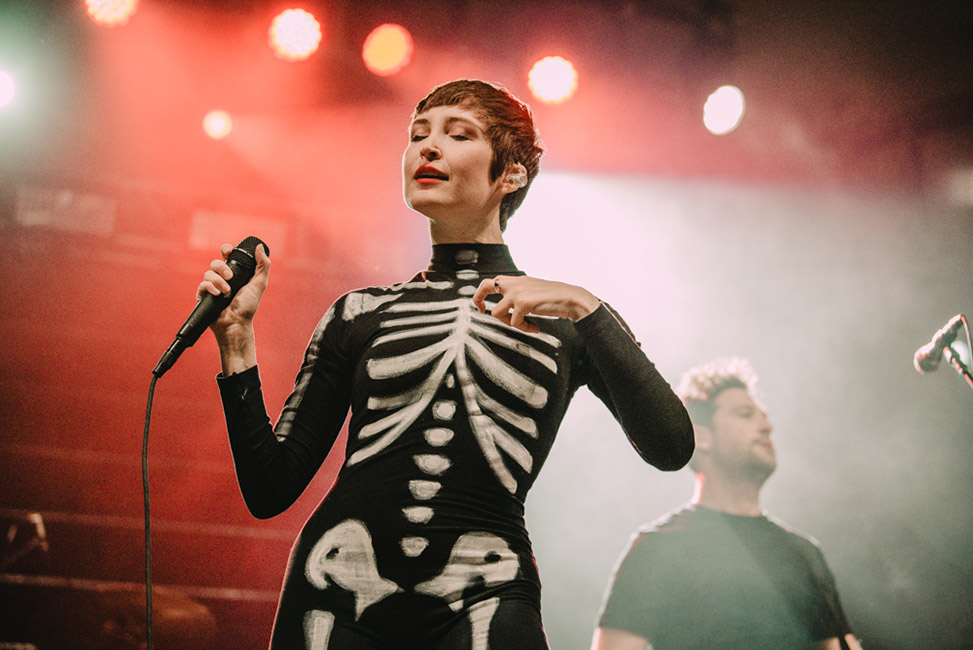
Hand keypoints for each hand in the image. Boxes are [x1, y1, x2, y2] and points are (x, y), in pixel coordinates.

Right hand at [196, 242, 270, 338]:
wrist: (236, 323)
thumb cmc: (248, 306)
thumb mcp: (259, 284)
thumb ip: (262, 265)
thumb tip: (260, 246)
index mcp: (235, 273)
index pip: (227, 255)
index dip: (226, 250)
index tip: (228, 251)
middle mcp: (223, 278)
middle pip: (215, 262)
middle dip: (222, 267)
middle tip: (230, 277)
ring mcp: (212, 286)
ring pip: (208, 273)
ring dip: (218, 281)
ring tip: (227, 292)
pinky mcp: (204, 295)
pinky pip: (202, 284)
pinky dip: (210, 288)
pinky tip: (218, 295)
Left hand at [472, 275, 599, 332]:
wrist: (571, 298)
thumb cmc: (556, 297)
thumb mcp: (535, 290)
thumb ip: (521, 293)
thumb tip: (510, 305)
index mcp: (517, 280)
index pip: (494, 282)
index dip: (483, 293)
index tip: (483, 306)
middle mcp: (515, 283)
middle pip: (485, 286)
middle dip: (479, 299)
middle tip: (482, 310)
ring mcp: (517, 293)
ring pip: (496, 313)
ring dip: (508, 323)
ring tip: (523, 325)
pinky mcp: (522, 303)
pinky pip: (514, 323)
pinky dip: (524, 328)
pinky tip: (535, 328)